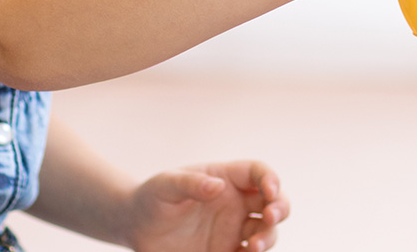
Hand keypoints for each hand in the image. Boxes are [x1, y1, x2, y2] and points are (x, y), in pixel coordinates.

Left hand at [123, 160, 289, 251]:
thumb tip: (217, 187)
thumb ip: (189, 184)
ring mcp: (233, 229)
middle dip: (280, 208)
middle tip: (270, 216)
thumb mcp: (165, 186)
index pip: (258, 172)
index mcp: (226, 178)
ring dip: (268, 237)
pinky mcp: (226, 251)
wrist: (137, 228)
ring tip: (253, 246)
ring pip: (266, 231)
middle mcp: (236, 203)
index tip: (270, 191)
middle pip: (273, 202)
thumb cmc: (152, 198)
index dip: (270, 179)